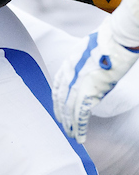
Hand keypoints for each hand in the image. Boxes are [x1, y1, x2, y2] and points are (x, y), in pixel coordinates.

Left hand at [52, 22, 138, 143]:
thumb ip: (83, 64)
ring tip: (71, 136)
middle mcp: (68, 75)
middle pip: (61, 101)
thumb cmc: (108, 40)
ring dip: (70, 125)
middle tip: (64, 129)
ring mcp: (77, 83)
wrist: (116, 37)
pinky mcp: (90, 90)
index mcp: (67, 65)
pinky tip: (79, 136)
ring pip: (69, 110)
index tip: (59, 112)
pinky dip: (79, 126)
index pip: (57, 88)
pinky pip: (81, 113)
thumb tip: (88, 74)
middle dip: (62, 116)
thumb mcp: (87, 50)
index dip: (58, 102)